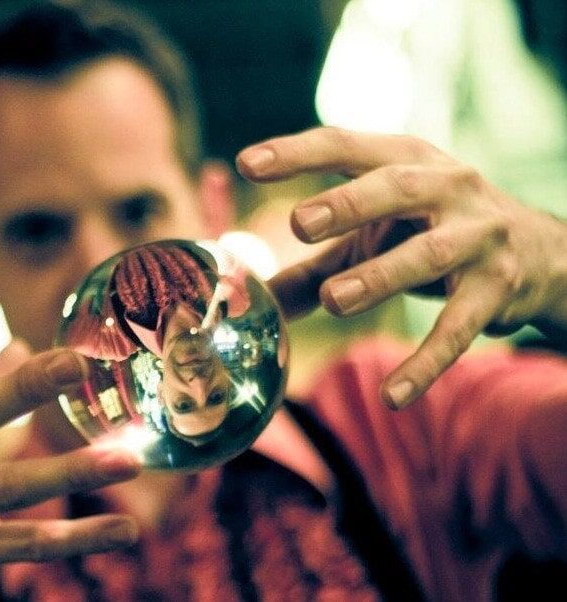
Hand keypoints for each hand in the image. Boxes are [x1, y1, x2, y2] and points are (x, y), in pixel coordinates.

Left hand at [238, 127, 566, 407]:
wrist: (541, 253)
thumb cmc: (437, 230)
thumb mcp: (379, 233)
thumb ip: (318, 260)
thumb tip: (257, 295)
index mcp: (407, 162)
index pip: (346, 147)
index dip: (296, 153)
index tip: (247, 163)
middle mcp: (446, 187)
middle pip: (394, 188)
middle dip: (347, 204)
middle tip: (299, 224)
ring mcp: (475, 236)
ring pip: (426, 254)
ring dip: (378, 276)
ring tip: (332, 299)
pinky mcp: (495, 289)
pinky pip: (458, 330)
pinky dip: (425, 363)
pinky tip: (392, 396)